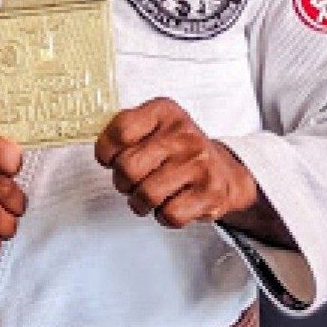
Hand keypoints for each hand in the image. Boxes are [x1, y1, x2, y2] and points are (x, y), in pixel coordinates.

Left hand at [95, 99, 257, 228]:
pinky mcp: (210, 192)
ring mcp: (199, 163)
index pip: (120, 131)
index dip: (106, 152)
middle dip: (122, 182)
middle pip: (128, 167)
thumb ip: (125, 132)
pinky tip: (170, 203)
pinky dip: (163, 216)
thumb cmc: (178, 151)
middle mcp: (183, 134)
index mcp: (164, 111)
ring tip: (147, 196)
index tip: (111, 159)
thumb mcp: (154, 127)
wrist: (224, 171)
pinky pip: (170, 215)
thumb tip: (102, 152)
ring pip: (146, 194)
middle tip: (130, 183)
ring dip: (139, 203)